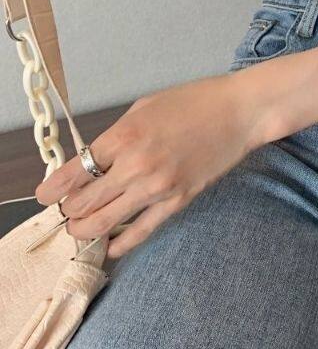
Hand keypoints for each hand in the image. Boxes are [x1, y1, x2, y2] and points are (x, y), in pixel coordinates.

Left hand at [35, 72, 264, 257]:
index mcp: (124, 136)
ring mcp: (156, 187)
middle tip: (68, 210)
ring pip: (104, 224)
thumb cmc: (196, 101)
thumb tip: (93, 160)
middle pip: (82, 204)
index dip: (52, 189)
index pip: (72, 174)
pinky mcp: (177, 201)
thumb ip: (117, 135)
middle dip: (69, 211)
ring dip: (85, 230)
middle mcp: (135, 165)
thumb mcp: (146, 107)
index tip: (46, 194)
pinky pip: (140, 232)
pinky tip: (111, 246)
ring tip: (81, 229)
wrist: (241, 112)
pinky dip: (120, 244)